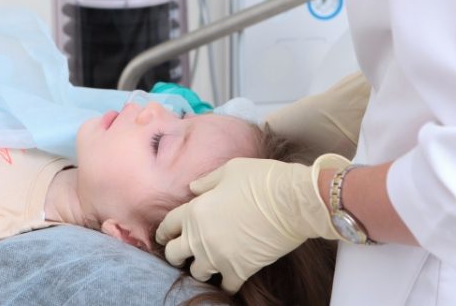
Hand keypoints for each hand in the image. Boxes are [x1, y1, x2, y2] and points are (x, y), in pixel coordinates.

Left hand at [155, 155, 349, 292]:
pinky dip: (228, 283)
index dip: (164, 230)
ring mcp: (219, 256)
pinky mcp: (240, 270)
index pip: (168, 225)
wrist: (291, 201)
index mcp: (195, 210)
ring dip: (201, 267)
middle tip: (182, 253)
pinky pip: (226, 286)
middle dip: (175, 253)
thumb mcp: (230, 170)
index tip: (165, 235)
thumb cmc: (261, 179)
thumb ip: (207, 181)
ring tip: (208, 263)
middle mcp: (200, 236)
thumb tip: (193, 188)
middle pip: (174, 254)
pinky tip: (231, 277)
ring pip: (197, 272)